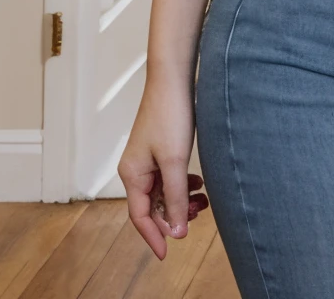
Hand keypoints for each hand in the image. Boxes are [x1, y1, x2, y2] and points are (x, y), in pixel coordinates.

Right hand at [120, 81, 207, 257]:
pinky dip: (183, 184)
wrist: (174, 78)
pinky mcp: (160, 147)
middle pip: (152, 205)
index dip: (154, 236)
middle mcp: (136, 168)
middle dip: (173, 215)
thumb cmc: (170, 114)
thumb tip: (175, 231)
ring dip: (181, 200)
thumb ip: (175, 197)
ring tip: (202, 201)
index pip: (140, 216)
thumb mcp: (174, 161)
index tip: (167, 255)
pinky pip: (169, 176)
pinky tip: (199, 184)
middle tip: (198, 216)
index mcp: (132, 174)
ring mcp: (148, 158)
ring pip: (163, 191)